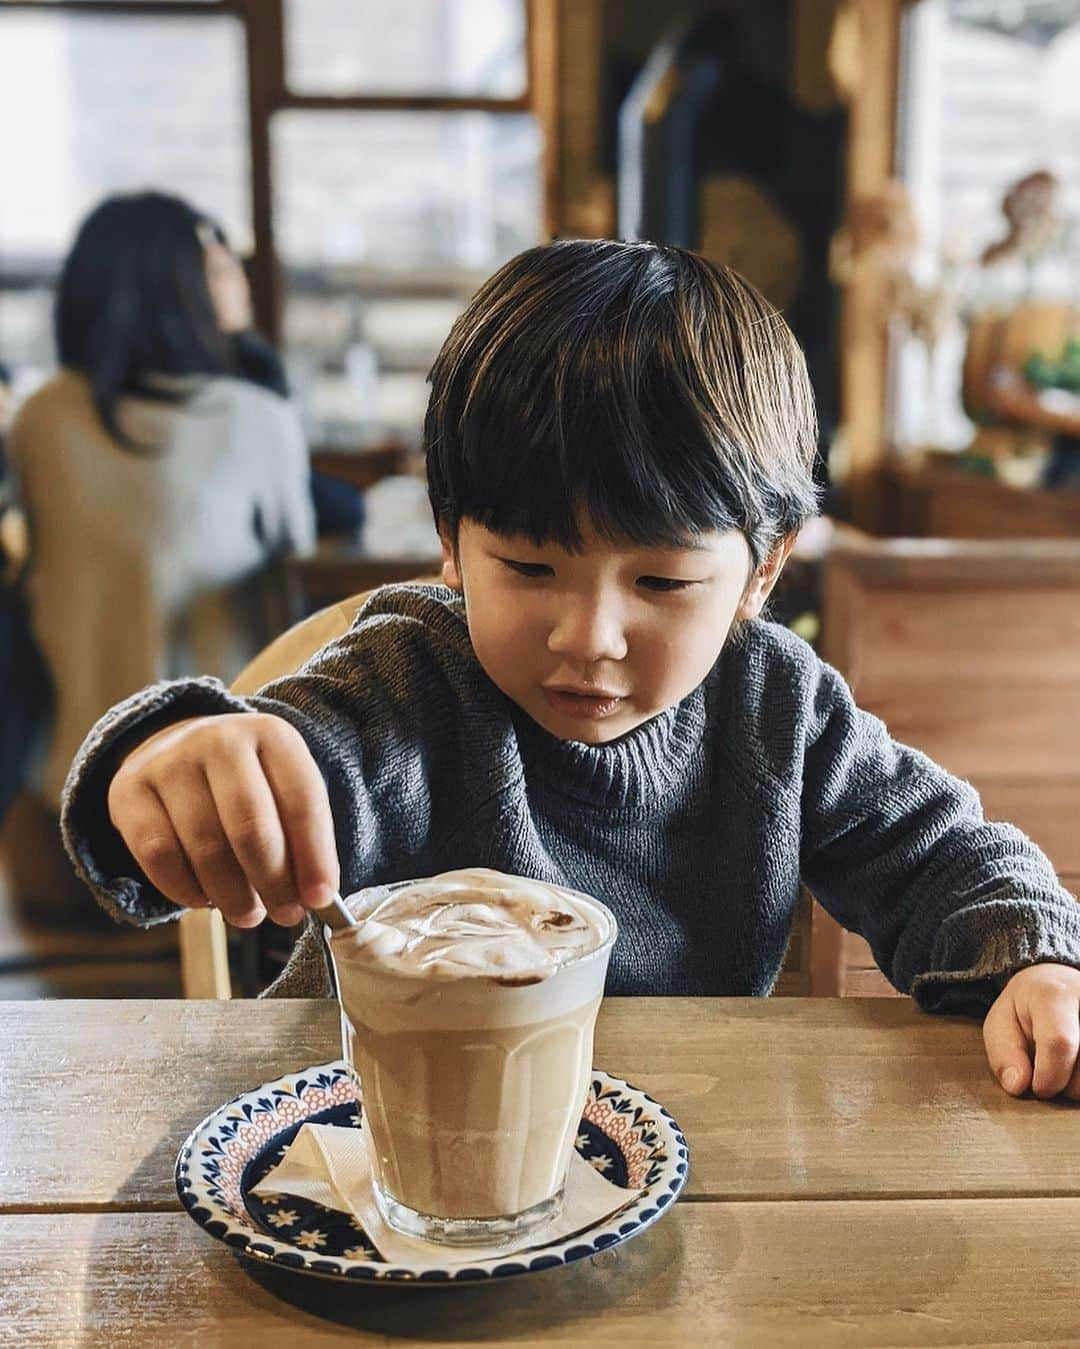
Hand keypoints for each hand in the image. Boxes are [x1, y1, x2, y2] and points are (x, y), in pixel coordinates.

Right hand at [107, 713, 339, 928]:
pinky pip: (159, 855)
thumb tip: (315, 896)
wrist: (177, 748)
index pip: (301, 799)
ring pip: (205, 846)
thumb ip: (301, 836)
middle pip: (251, 824)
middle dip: (273, 881)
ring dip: (232, 894)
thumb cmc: (245, 781)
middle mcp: (220, 739)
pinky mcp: (129, 790)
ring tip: (247, 914)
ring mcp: (170, 761)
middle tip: (284, 914)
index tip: (321, 898)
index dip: (314, 855)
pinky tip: (205, 900)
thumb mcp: (281, 789)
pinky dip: (185, 890)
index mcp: (271, 734)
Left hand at [983, 963, 1079, 1098]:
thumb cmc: (1029, 1008)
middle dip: (1062, 1083)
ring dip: (1079, 1084)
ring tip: (1067, 1063)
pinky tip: (1079, 1064)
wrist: (1060, 984)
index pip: (1060, 1043)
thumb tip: (1018, 1086)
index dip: (1047, 1077)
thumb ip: (1004, 1055)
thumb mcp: (1002, 1023)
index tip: (1037, 1087)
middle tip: (1050, 1064)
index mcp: (1054, 995)